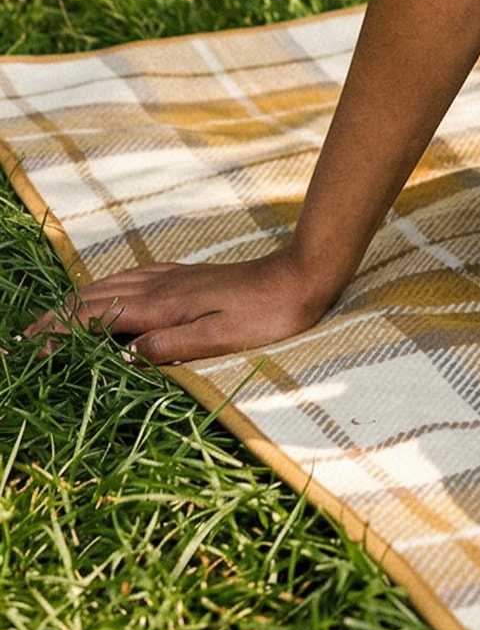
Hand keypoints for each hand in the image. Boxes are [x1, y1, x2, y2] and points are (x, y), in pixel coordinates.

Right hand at [26, 247, 335, 364]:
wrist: (301, 275)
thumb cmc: (268, 315)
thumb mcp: (222, 339)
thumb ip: (173, 345)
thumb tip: (125, 354)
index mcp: (162, 305)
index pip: (95, 318)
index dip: (57, 335)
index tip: (27, 353)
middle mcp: (160, 285)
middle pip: (92, 298)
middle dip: (53, 319)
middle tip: (21, 342)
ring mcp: (172, 277)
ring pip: (108, 285)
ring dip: (74, 303)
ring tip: (48, 322)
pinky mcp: (185, 276)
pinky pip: (130, 279)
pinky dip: (102, 290)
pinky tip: (102, 297)